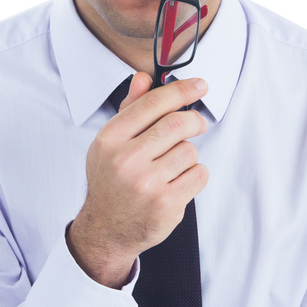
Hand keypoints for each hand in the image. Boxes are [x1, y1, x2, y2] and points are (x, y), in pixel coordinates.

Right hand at [67, 73, 208, 286]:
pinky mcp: (166, 204)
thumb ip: (129, 110)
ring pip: (190, 151)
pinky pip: (199, 175)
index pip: (153, 103)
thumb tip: (143, 77)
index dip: (181, 90)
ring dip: (188, 155)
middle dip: (194, 121)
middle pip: (178, 124)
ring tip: (173, 166)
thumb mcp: (110, 144)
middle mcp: (126, 160)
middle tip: (197, 124)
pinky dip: (195, 175)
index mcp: (110, 140)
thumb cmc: (111, 182)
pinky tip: (179, 182)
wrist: (107, 229)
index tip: (199, 85)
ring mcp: (146, 184)